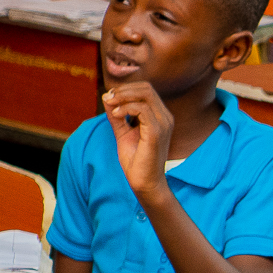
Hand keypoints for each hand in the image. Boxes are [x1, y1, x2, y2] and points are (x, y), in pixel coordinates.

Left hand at [103, 78, 174, 196]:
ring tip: (110, 107)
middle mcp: (165, 117)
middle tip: (108, 99)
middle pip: (146, 88)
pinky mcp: (157, 131)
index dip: (126, 89)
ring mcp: (163, 123)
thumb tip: (107, 97)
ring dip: (123, 97)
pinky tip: (115, 115)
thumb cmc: (136, 161)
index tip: (109, 97)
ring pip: (145, 94)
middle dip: (124, 90)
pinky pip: (142, 109)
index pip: (146, 90)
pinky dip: (126, 108)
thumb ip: (116, 116)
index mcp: (160, 116)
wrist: (145, 183)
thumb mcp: (123, 133)